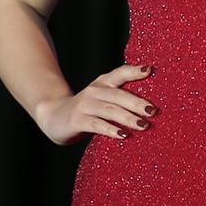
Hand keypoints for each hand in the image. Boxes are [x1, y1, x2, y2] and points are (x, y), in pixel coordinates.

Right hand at [35, 63, 154, 144]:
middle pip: (119, 95)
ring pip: (110, 110)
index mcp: (103, 83)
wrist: (53, 115)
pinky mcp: (77, 120)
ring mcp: (85, 105)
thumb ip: (120, 99)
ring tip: (144, 125)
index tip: (150, 70)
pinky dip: (111, 130)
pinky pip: (97, 125)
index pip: (120, 73)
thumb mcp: (102, 99)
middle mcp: (94, 91)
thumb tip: (150, 109)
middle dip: (137, 103)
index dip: (134, 71)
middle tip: (153, 111)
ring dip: (128, 118)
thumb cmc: (86, 109)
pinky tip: (123, 135)